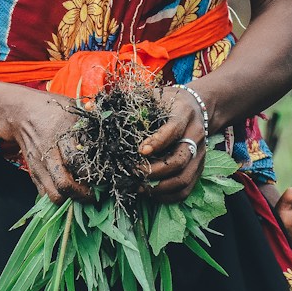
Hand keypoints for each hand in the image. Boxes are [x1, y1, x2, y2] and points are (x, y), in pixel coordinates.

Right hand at [11, 94, 93, 203]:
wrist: (21, 113)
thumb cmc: (52, 109)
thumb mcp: (73, 108)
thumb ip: (90, 123)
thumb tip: (111, 136)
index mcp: (62, 133)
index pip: (76, 161)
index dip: (91, 174)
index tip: (103, 177)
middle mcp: (49, 152)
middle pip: (64, 183)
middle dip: (81, 194)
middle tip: (94, 195)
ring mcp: (39, 165)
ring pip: (53, 194)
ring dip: (69, 200)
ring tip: (81, 195)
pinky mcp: (33, 172)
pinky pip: (44, 193)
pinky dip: (57, 198)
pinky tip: (68, 193)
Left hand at [137, 86, 206, 203]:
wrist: (198, 105)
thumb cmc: (169, 101)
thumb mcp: (155, 94)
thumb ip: (131, 101)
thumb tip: (91, 107)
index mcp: (184, 113)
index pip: (173, 130)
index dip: (157, 142)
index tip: (139, 151)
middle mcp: (195, 134)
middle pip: (179, 160)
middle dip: (154, 171)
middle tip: (133, 172)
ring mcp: (200, 153)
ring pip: (184, 178)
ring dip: (160, 187)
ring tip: (139, 187)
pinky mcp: (199, 166)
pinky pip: (187, 188)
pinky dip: (168, 195)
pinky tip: (151, 193)